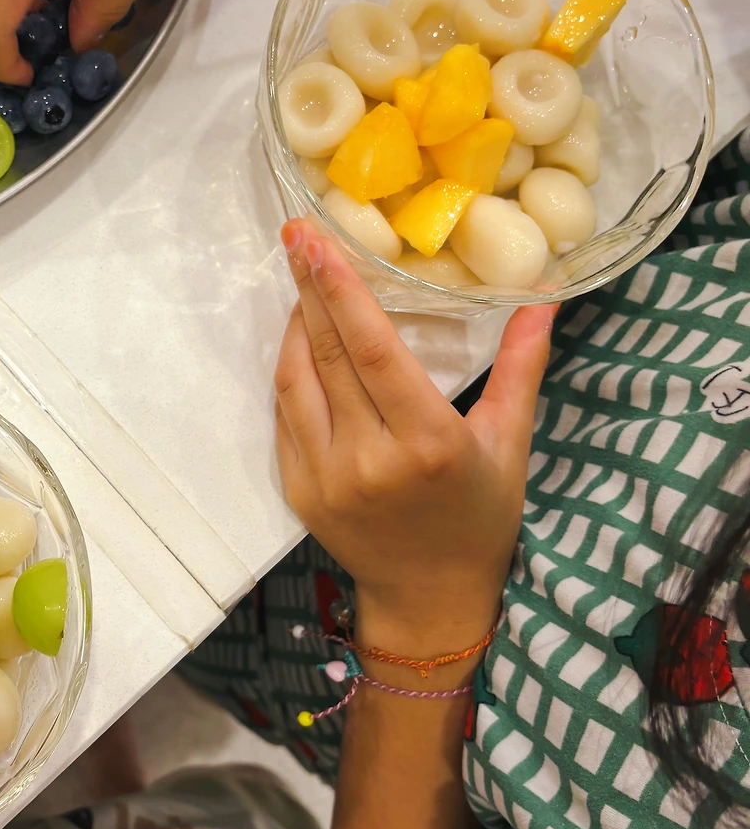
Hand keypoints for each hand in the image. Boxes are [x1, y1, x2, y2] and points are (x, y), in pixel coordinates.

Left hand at [273, 218, 553, 660]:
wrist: (430, 596)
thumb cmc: (480, 516)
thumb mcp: (511, 441)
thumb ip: (520, 364)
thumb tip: (543, 294)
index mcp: (426, 443)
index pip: (371, 351)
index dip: (341, 292)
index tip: (319, 242)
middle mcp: (368, 459)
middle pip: (328, 355)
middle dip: (309, 288)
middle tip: (297, 233)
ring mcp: (325, 478)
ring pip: (295, 381)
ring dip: (296, 326)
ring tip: (302, 279)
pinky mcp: (298, 491)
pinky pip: (285, 415)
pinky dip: (290, 371)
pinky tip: (300, 339)